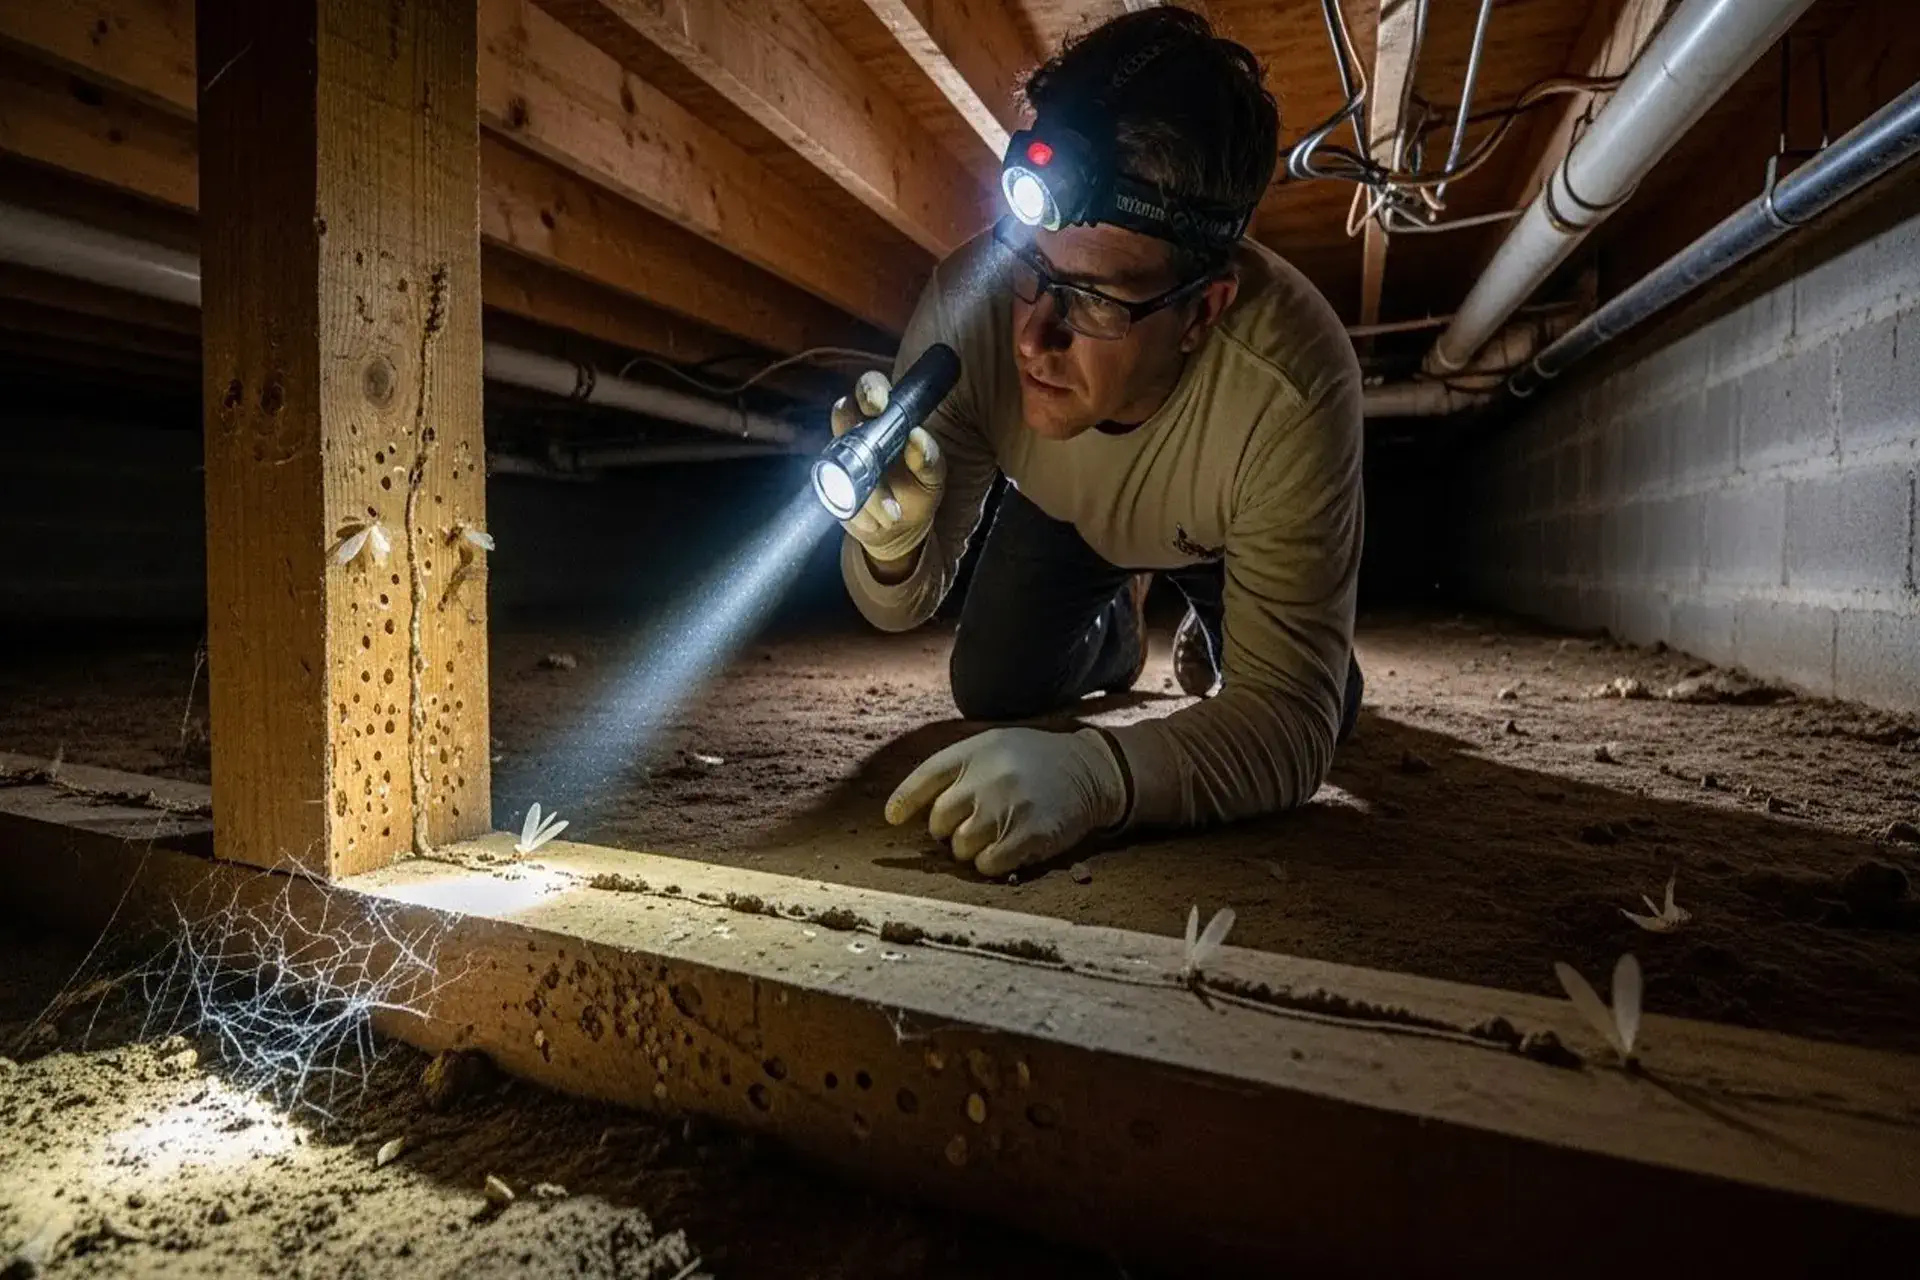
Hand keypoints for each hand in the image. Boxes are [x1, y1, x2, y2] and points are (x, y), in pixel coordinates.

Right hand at [831, 370, 945, 564]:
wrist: (899, 526)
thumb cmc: (918, 488)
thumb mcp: (932, 476)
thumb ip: (928, 457)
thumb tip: (917, 438)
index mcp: (886, 417)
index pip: (872, 388)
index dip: (870, 391)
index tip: (878, 405)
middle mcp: (858, 431)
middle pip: (843, 411)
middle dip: (849, 422)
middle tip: (872, 452)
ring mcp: (839, 457)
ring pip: (839, 458)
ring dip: (867, 490)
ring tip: (892, 514)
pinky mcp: (829, 486)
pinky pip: (836, 495)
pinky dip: (858, 513)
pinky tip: (874, 522)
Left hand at [885, 727, 1126, 876]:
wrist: (1090, 769)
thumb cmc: (1033, 761)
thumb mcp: (993, 747)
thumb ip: (955, 770)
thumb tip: (904, 807)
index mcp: (975, 752)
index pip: (925, 777)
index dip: (904, 801)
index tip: (892, 818)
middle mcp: (988, 777)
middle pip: (939, 823)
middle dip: (948, 831)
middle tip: (970, 824)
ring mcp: (1008, 806)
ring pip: (961, 848)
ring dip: (970, 849)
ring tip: (993, 835)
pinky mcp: (1029, 834)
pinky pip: (988, 864)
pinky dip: (991, 863)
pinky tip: (1007, 849)